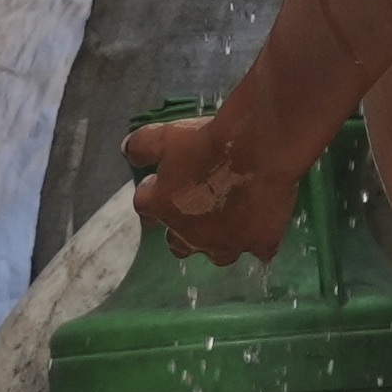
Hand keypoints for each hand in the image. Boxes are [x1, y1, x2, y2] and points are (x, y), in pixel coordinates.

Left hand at [127, 105, 307, 269]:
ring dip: (219, 242)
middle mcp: (191, 233)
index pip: (146, 206)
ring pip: (219, 256)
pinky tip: (265, 228)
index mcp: (162, 206)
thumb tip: (127, 150)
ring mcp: (227, 242)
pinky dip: (260, 242)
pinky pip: (261, 251)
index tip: (160, 182)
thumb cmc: (208, 142)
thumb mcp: (166, 136)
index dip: (153, 193)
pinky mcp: (260, 243)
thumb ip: (142, 146)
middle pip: (178, 244)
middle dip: (181, 231)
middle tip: (195, 209)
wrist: (259, 148)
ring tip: (229, 225)